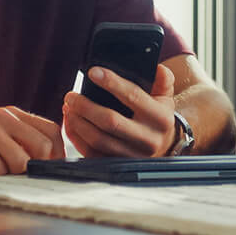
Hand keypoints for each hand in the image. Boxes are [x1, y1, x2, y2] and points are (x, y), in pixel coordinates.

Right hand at [0, 106, 63, 174]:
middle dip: (35, 167)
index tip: (50, 170)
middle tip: (17, 176)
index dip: (57, 153)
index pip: (52, 130)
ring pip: (21, 161)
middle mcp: (3, 116)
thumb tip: (53, 164)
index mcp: (12, 114)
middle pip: (43, 146)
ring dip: (8, 174)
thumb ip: (21, 145)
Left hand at [63, 64, 177, 157]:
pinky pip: (92, 154)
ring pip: (98, 140)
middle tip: (71, 95)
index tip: (93, 72)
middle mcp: (148, 139)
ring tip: (69, 107)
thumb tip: (155, 68)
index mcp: (160, 118)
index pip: (133, 96)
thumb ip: (163, 80)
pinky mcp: (118, 166)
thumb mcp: (166, 97)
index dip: (112, 83)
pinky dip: (76, 138)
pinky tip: (71, 123)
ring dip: (78, 122)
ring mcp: (132, 156)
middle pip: (110, 122)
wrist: (164, 148)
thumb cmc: (159, 117)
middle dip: (86, 106)